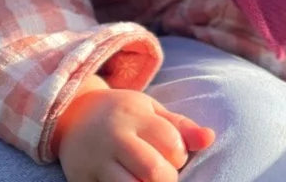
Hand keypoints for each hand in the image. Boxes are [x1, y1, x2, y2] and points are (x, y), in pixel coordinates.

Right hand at [56, 84, 213, 181]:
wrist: (74, 115)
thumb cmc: (123, 114)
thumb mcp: (152, 110)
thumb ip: (182, 126)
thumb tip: (210, 138)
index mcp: (136, 116)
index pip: (170, 142)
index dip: (180, 154)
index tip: (175, 155)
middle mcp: (115, 138)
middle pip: (153, 171)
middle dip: (168, 179)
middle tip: (165, 175)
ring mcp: (96, 162)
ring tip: (149, 181)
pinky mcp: (82, 181)